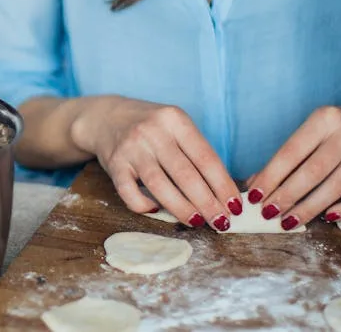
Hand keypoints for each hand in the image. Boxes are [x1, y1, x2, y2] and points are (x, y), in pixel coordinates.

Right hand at [72, 98, 240, 230]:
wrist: (105, 117)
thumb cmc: (151, 127)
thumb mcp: (175, 126)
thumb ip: (194, 152)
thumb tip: (222, 192)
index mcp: (175, 120)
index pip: (206, 158)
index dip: (223, 185)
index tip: (235, 206)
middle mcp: (153, 132)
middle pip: (186, 174)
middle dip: (207, 203)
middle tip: (221, 222)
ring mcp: (132, 148)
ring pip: (160, 185)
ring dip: (181, 208)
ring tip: (197, 222)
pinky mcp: (114, 163)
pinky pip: (129, 192)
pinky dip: (143, 205)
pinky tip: (155, 210)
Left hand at [247, 104, 340, 230]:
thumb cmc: (334, 132)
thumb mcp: (310, 133)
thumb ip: (286, 158)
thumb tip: (255, 186)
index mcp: (324, 118)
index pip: (291, 152)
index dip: (271, 176)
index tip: (254, 196)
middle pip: (312, 171)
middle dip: (287, 195)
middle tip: (268, 213)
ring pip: (335, 186)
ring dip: (309, 208)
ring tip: (288, 222)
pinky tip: (328, 217)